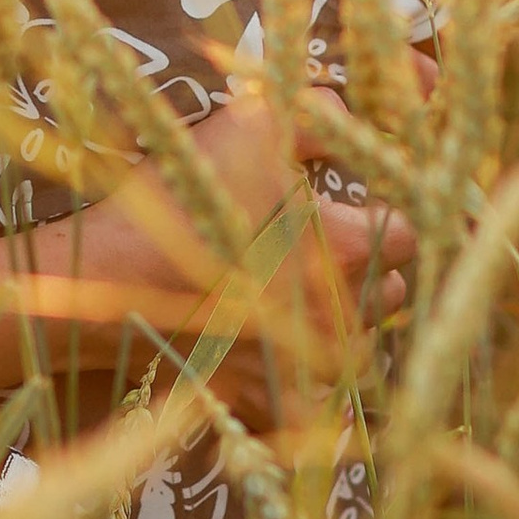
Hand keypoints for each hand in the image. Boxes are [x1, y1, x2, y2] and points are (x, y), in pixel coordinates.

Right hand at [70, 82, 412, 410]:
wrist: (107, 282)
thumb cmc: (182, 198)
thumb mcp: (250, 126)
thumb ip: (320, 112)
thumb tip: (361, 114)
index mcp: (350, 250)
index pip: (411, 229)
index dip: (388, 210)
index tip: (360, 201)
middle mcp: (345, 318)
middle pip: (390, 292)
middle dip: (367, 266)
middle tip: (321, 243)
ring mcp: (310, 370)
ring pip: (361, 350)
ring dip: (343, 322)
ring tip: (300, 295)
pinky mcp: (272, 404)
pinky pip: (317, 406)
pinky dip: (309, 386)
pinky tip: (283, 355)